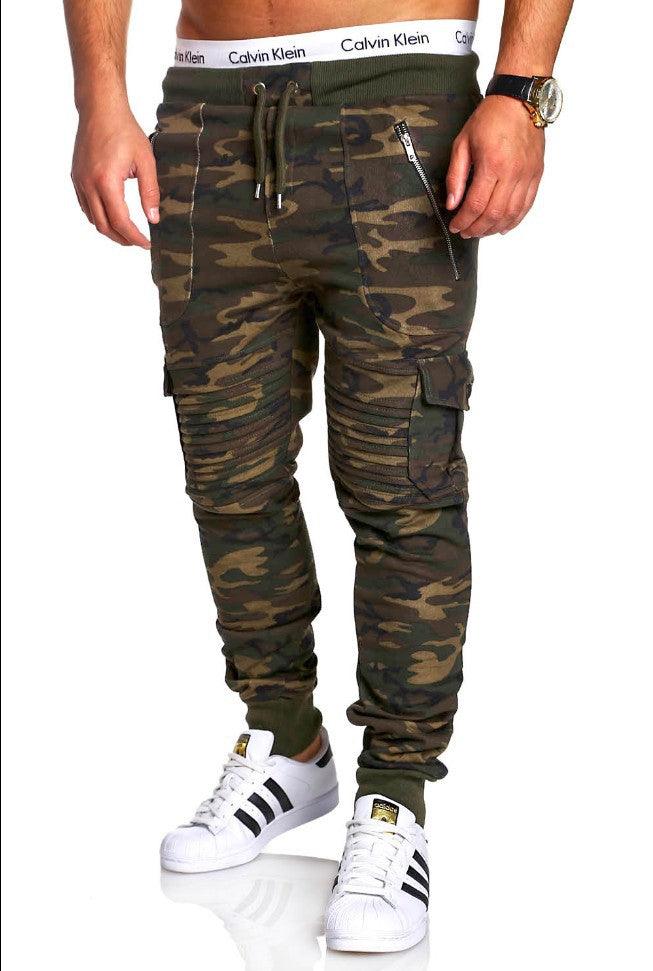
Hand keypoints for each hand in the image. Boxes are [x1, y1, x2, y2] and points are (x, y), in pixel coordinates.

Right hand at [71, 105, 158, 247]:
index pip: (120, 222)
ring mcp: (79, 182)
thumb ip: (150, 192)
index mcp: (106, 182)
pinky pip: (85, 206)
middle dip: (122, 239)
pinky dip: (99, 217)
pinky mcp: (76, 178)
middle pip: (104, 226)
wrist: (100, 110)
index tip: (147, 244)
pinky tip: (112, 217)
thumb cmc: (124, 131)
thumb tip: (154, 218)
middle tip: (138, 242)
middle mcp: (88, 185)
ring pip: (93, 219)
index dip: (135, 237)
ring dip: (110, 230)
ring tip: (127, 233)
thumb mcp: (146, 161)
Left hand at [446, 96, 544, 237]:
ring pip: (511, 214)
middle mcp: (513, 172)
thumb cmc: (491, 118)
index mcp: (492, 164)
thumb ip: (456, 176)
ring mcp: (527, 175)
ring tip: (481, 231)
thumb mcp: (463, 143)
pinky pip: (527, 205)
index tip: (455, 225)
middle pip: (493, 214)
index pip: (475, 205)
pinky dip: (514, 220)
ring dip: (494, 228)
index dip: (463, 220)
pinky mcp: (536, 174)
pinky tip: (503, 226)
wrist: (519, 100)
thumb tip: (451, 202)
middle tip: (465, 232)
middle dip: (477, 229)